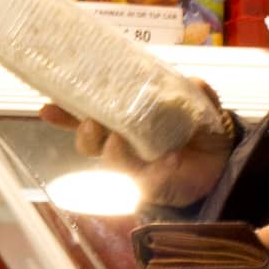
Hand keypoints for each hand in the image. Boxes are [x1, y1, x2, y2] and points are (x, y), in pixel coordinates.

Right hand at [39, 105, 234, 211]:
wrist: (222, 163)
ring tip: (119, 141)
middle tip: (92, 123)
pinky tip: (171, 159)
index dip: (65, 114)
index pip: (88, 116)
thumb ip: (195, 91)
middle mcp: (122, 145)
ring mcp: (134, 168)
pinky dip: (159, 170)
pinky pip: (147, 181)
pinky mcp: (151, 187)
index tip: (46, 107)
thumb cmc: (200, 131)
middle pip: (89, 143)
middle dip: (85, 134)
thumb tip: (193, 81)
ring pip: (110, 162)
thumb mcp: (199, 103)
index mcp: (123, 121)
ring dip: (112, 152)